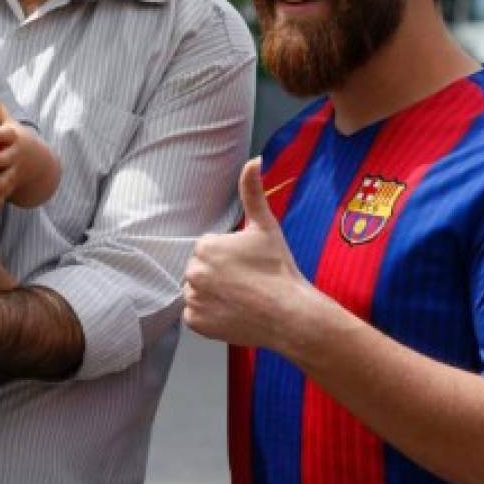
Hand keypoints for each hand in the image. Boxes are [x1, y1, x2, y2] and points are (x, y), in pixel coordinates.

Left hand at [0, 93, 60, 209]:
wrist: (37, 162)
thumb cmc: (13, 138)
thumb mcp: (8, 122)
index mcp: (13, 138)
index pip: (7, 134)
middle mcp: (14, 156)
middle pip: (7, 158)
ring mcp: (13, 173)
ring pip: (5, 180)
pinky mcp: (9, 188)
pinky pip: (1, 198)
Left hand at [182, 158, 311, 350]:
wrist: (290, 314)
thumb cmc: (278, 269)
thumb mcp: (266, 226)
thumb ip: (252, 191)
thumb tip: (253, 160)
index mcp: (205, 247)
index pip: (208, 248)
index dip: (229, 256)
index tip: (248, 265)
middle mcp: (193, 272)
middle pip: (200, 269)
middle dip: (218, 274)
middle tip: (246, 282)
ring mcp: (193, 300)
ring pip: (197, 291)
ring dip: (212, 293)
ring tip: (240, 298)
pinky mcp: (195, 323)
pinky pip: (195, 314)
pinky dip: (209, 315)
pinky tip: (232, 312)